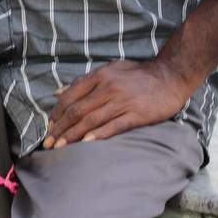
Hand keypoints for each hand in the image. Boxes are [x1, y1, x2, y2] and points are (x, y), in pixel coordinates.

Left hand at [42, 59, 188, 148]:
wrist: (169, 76)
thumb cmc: (137, 74)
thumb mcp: (109, 69)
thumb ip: (83, 81)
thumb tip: (58, 92)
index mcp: (99, 75)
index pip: (71, 95)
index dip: (57, 113)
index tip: (48, 127)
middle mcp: (108, 87)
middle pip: (78, 110)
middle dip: (60, 128)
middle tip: (48, 143)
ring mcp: (122, 101)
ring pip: (91, 120)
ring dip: (73, 135)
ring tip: (60, 147)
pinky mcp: (136, 114)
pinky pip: (113, 126)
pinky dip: (98, 135)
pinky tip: (86, 144)